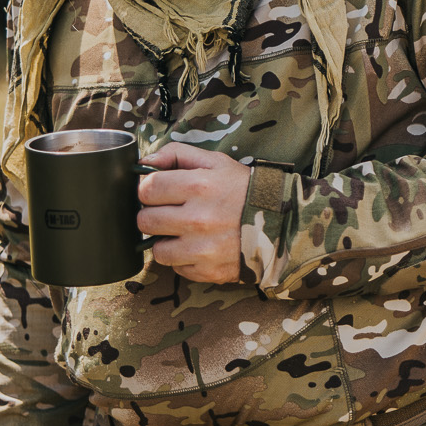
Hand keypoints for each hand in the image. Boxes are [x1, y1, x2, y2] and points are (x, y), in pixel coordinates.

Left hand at [138, 142, 248, 282]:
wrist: (282, 223)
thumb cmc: (244, 190)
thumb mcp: (217, 161)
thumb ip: (177, 154)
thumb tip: (143, 163)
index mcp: (198, 186)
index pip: (146, 189)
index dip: (148, 190)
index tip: (159, 192)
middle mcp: (198, 219)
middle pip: (145, 221)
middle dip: (154, 215)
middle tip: (171, 212)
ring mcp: (202, 249)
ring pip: (156, 250)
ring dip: (166, 241)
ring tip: (184, 232)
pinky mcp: (207, 271)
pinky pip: (176, 268)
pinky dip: (183, 259)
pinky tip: (199, 247)